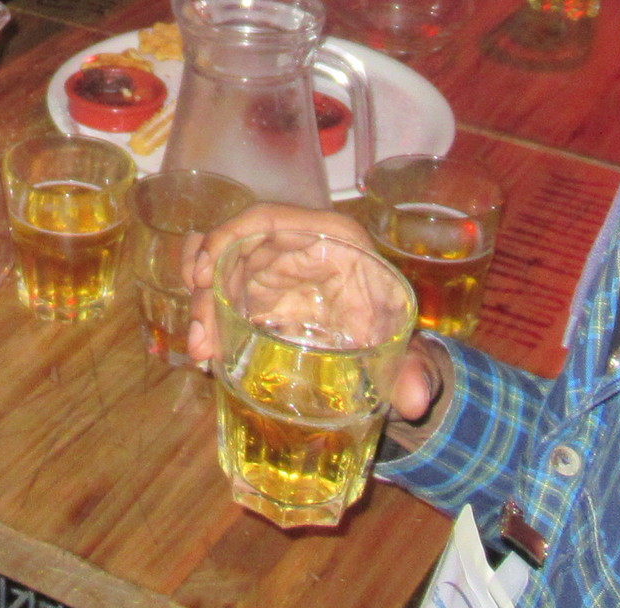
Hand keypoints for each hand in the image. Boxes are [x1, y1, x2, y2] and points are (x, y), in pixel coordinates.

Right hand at [185, 204, 442, 423]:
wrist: (387, 347)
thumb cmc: (393, 324)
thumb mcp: (403, 342)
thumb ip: (414, 368)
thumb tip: (417, 402)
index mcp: (329, 237)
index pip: (268, 218)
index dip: (229, 237)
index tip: (204, 273)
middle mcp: (292, 247)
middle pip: (234, 252)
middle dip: (208, 293)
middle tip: (202, 341)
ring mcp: (269, 271)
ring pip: (220, 274)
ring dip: (203, 309)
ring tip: (202, 353)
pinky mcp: (257, 297)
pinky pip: (221, 295)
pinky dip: (208, 318)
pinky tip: (207, 351)